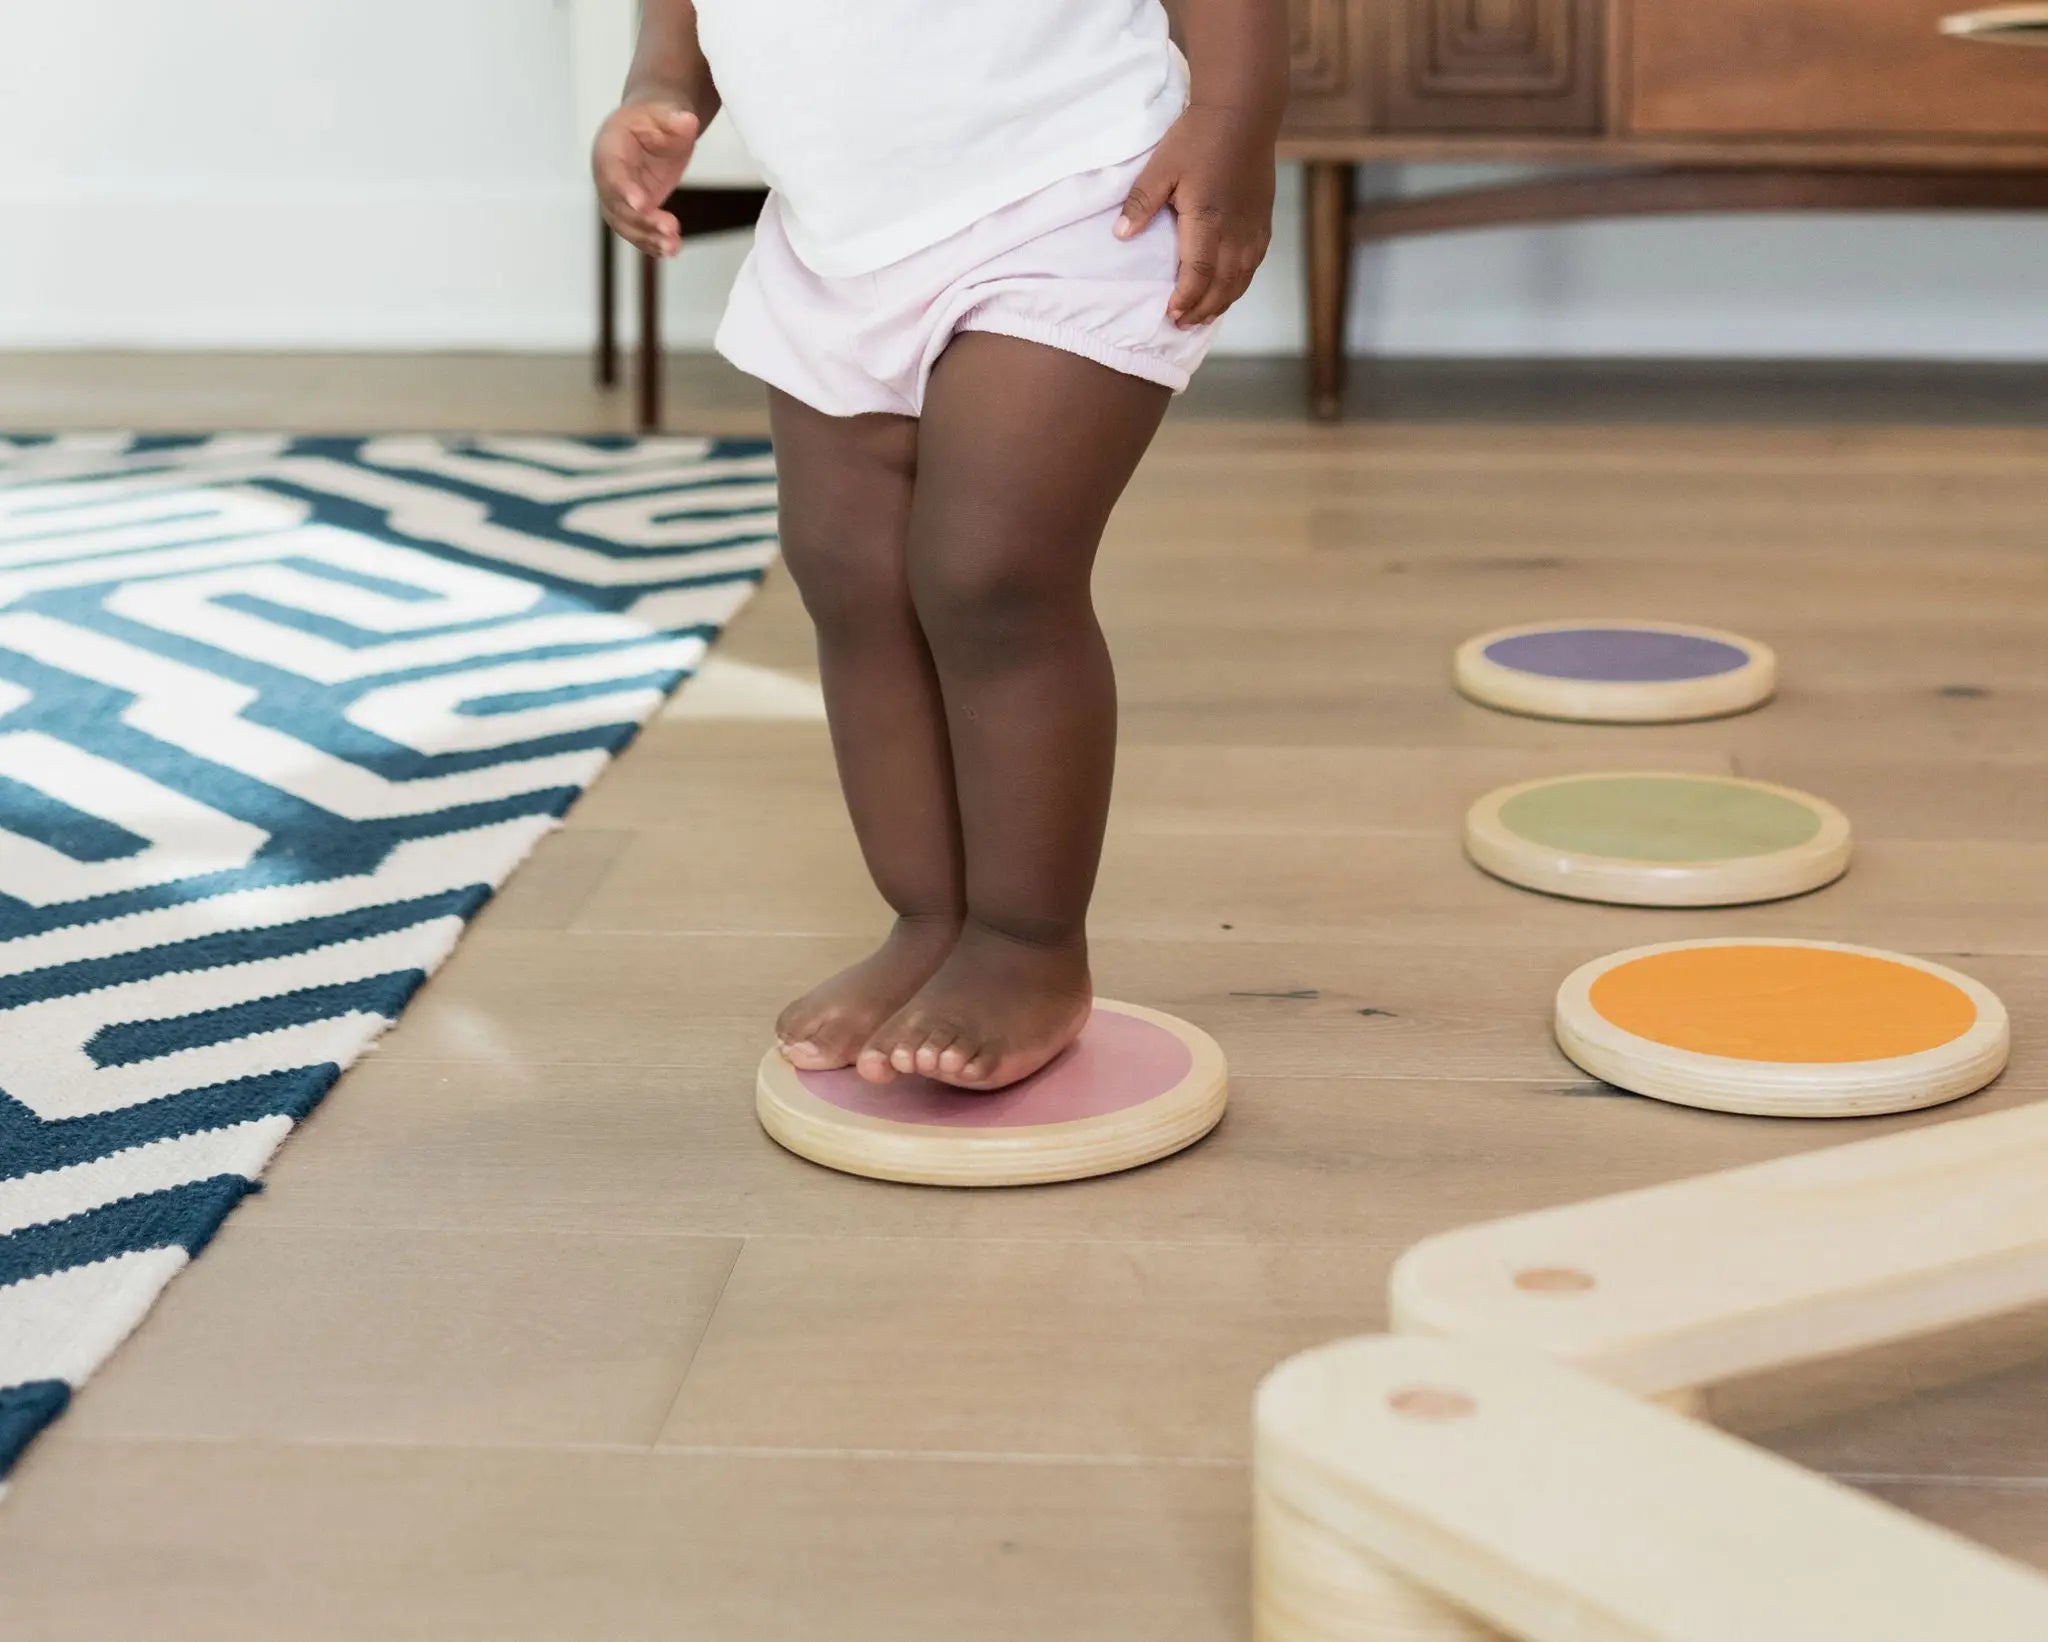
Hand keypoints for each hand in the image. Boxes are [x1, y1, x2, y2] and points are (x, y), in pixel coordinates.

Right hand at [593, 99, 700, 257]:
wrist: (651, 129)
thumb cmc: (654, 119)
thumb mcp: (665, 112)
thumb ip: (674, 119)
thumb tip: (687, 122)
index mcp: (610, 147)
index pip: (612, 171)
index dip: (624, 189)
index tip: (641, 204)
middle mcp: (607, 176)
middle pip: (617, 205)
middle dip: (642, 220)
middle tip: (670, 229)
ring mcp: (617, 197)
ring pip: (626, 224)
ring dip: (649, 238)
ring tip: (673, 247)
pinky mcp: (631, 213)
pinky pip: (637, 232)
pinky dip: (652, 244)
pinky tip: (670, 250)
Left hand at [1115, 105, 1275, 327]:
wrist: (1244, 112)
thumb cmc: (1199, 136)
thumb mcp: (1161, 166)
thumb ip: (1141, 203)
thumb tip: (1120, 236)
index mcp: (1208, 219)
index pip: (1198, 274)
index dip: (1185, 299)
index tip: (1169, 314)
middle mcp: (1235, 230)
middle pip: (1222, 285)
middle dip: (1201, 309)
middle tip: (1181, 324)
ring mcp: (1253, 227)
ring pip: (1241, 279)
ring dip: (1222, 302)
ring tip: (1202, 316)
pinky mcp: (1263, 221)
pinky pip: (1254, 264)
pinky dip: (1239, 283)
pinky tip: (1227, 290)